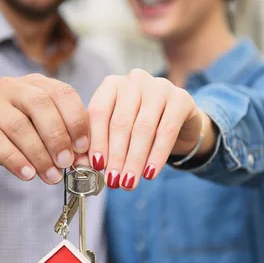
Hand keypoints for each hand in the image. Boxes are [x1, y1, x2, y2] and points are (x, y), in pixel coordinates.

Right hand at [0, 74, 89, 183]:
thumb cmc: (7, 129)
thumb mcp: (36, 127)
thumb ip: (59, 136)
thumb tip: (85, 159)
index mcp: (36, 84)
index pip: (63, 93)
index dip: (76, 120)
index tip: (82, 147)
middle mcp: (14, 87)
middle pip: (41, 105)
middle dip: (57, 137)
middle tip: (66, 163)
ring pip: (19, 125)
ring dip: (39, 154)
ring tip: (50, 176)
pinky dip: (15, 160)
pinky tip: (27, 175)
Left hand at [87, 69, 216, 188]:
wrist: (180, 122)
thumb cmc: (141, 128)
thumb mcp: (117, 133)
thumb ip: (99, 145)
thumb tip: (82, 165)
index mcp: (112, 84)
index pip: (99, 112)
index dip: (97, 141)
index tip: (96, 166)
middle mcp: (134, 80)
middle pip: (121, 122)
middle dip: (116, 156)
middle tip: (113, 181)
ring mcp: (159, 86)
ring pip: (143, 128)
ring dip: (134, 159)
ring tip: (128, 182)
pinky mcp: (181, 98)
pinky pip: (167, 131)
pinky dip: (157, 155)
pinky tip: (150, 174)